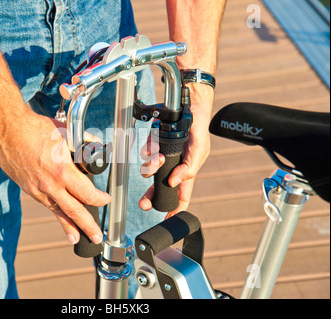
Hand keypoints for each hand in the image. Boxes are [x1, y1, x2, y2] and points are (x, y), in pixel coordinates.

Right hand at [0, 108, 110, 243]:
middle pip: (74, 211)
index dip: (100, 200)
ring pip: (57, 211)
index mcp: (62, 172)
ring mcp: (37, 190)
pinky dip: (54, 212)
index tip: (106, 200)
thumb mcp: (66, 133)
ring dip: (69, 226)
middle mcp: (50, 186)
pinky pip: (45, 204)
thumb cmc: (35, 129)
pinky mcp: (28, 189)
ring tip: (77, 237)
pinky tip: (60, 217)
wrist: (6, 129)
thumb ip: (83, 142)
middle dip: (87, 226)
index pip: (87, 195)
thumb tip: (95, 145)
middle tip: (97, 237)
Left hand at [139, 86, 212, 218]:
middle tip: (144, 203)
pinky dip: (148, 150)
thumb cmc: (198, 129)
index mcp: (186, 171)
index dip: (176, 208)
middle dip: (151, 196)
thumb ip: (189, 169)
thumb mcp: (199, 151)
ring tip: (159, 157)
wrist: (189, 105)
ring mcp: (161, 155)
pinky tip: (154, 145)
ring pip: (149, 170)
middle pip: (159, 187)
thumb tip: (173, 182)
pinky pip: (145, 152)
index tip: (169, 219)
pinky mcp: (153, 144)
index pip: (182, 195)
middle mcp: (172, 165)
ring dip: (152, 166)